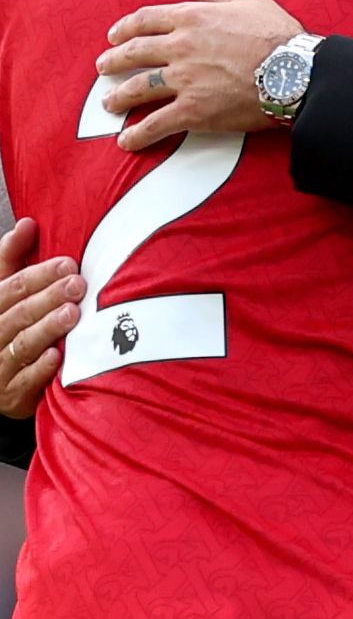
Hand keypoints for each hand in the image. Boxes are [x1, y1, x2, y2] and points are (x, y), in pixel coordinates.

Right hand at [0, 220, 83, 419]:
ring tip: (73, 314)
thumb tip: (28, 222)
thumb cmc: (9, 329)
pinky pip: (24, 381)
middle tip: (78, 285)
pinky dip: (40, 369)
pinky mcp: (11, 396)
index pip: (11, 286)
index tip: (69, 263)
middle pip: (17, 313)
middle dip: (48, 298)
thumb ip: (13, 260)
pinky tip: (56, 357)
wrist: (0, 385)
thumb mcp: (7, 294)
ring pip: (21, 343)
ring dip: (47, 328)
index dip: (39, 274)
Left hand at [96, 0, 304, 149]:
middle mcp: (179, 47)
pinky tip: (127, 141)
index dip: (124, 28)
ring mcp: (184, 80)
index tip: (114, 36)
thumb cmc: (279, 34)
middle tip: (104, 68)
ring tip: (110, 103)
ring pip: (139, 89)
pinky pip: (157, 124)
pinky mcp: (194, 110)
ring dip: (119, 97)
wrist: (298, 72)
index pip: (144, 20)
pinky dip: (139, 134)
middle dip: (113, 61)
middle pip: (134, 53)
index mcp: (190, 18)